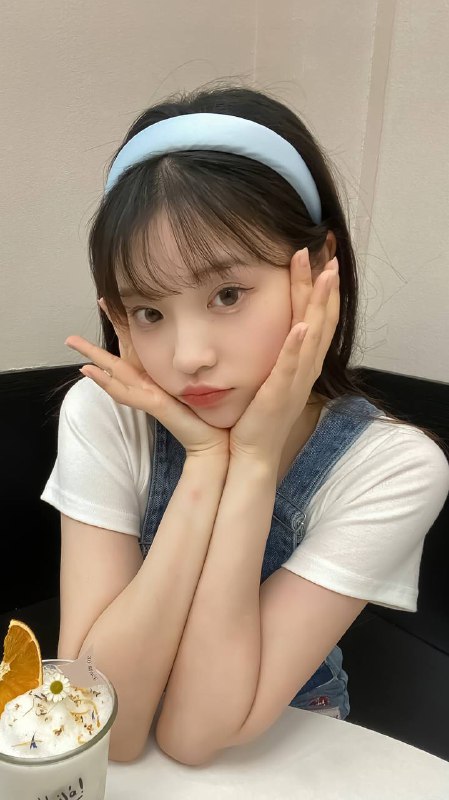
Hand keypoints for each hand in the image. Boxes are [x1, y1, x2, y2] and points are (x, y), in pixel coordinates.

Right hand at [65, 323, 228, 458]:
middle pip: (114, 361)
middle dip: (93, 348)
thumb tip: (196, 348)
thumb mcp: (197, 381)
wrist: (214, 439)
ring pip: (113, 374)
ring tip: (73, 346)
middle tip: (70, 336)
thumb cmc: (208, 412)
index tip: (107, 305)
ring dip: (93, 359)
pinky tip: (90, 371)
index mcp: (155, 377)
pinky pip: (125, 392)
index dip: (119, 327)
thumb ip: (190, 368)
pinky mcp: (153, 404)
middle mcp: (146, 385)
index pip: (132, 348)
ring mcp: (147, 395)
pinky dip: (106, 382)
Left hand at [229, 248, 339, 464]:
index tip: (319, 257)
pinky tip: (300, 326)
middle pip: (321, 320)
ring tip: (325, 274)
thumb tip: (263, 325)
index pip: (316, 318)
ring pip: (313, 336)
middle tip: (326, 251)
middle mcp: (304, 370)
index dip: (321, 289)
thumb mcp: (265, 376)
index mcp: (300, 363)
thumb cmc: (254, 417)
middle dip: (324, 285)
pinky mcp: (279, 396)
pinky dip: (296, 347)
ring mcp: (295, 382)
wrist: (250, 455)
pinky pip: (291, 368)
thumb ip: (268, 351)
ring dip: (319, 304)